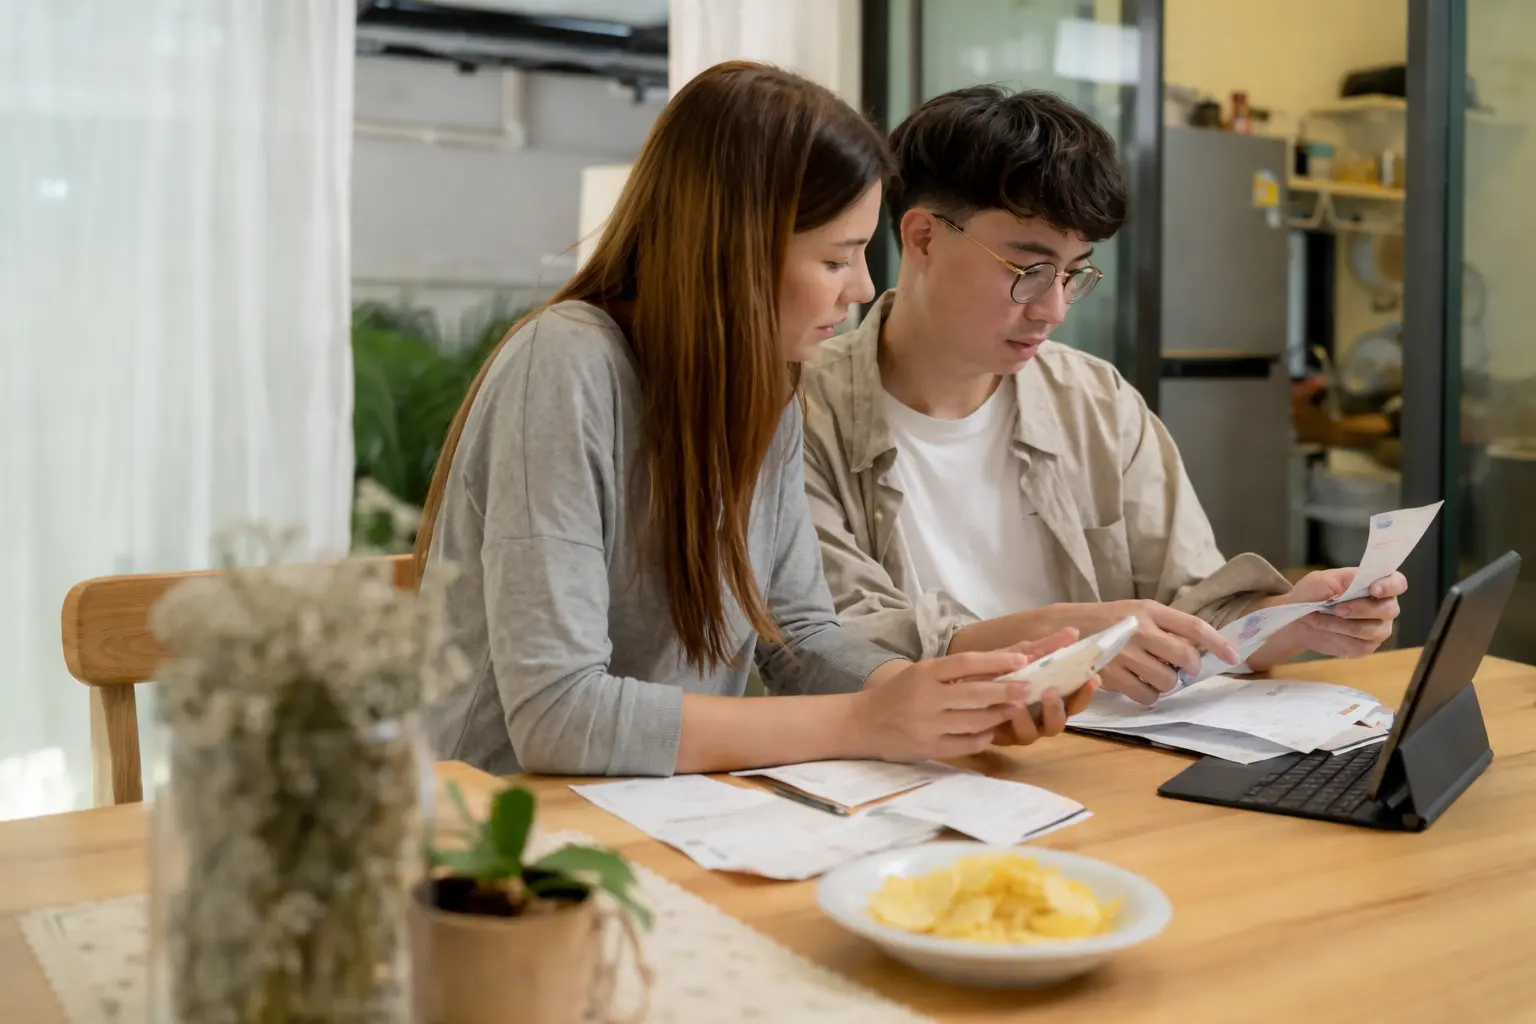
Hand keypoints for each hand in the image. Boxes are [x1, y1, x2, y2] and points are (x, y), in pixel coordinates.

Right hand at [849, 650, 1032, 761]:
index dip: (996, 661)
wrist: (862, 723)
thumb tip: (1003, 659)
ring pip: (973, 721)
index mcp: (924, 673)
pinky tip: (991, 733)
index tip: (1022, 659)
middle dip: (1005, 691)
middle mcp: (926, 697)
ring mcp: (927, 725)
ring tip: (1015, 709)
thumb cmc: (898, 694)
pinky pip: (964, 745)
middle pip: (974, 693)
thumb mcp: (921, 673)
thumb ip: (956, 670)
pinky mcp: (928, 748)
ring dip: (998, 716)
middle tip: (1028, 687)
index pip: (965, 663)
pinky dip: (982, 738)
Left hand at [983, 628, 1097, 745]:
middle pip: (1059, 721)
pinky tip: (1006, 707)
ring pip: (1036, 732)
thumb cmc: (1000, 668)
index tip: (1093, 677)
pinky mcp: (1002, 737)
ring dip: (1029, 718)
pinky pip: (1010, 735)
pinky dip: (1010, 721)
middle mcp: (1040, 718)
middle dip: (1058, 708)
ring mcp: (1022, 729)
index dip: (1086, 692)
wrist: (964, 679)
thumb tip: (1073, 632)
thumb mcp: (1022, 653)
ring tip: (1021, 702)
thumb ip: (1046, 647)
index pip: (1075, 700)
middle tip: (1051, 691)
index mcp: (1051, 698)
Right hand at [1071, 600, 1238, 705]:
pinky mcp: (1112, 676)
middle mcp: (1139, 629)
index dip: (1218, 643)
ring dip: (1165, 683)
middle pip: (1185, 657)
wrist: (1061, 629)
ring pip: (1168, 680)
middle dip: (1189, 667)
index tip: (1234, 656)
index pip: (1194, 626)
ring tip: (1150, 674)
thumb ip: (1165, 627)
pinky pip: (1147, 695)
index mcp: (1149, 610)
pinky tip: (1137, 684)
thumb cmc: (1105, 622)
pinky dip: (1148, 695)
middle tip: (1179, 668)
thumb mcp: (1135, 613)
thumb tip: (1200, 649)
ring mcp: (1125, 654)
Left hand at [1259, 567, 1405, 661]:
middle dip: (1360, 609)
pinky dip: (1338, 635)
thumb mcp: (1320, 581)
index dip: (1390, 586)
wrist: (1297, 619)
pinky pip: (1360, 644)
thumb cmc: (1312, 594)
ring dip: (1343, 624)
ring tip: (1318, 618)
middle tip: (1335, 609)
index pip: (1397, 583)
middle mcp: (1383, 607)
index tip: (1373, 590)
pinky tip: (1324, 629)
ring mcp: (1377, 628)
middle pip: (1388, 609)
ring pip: (1373, 630)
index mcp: (1376, 584)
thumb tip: (1359, 581)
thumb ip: (1341, 580)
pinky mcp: (1366, 646)